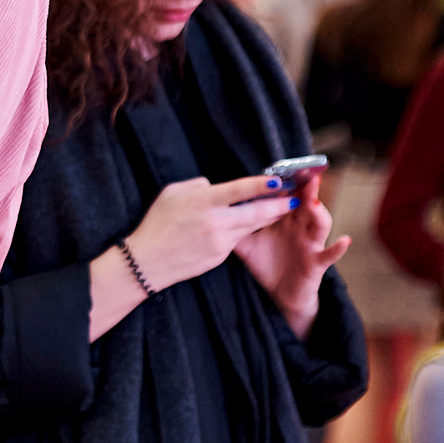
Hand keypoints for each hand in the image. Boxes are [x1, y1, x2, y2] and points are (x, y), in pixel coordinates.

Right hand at [124, 175, 303, 290]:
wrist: (147, 261)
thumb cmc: (156, 223)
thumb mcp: (171, 193)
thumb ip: (196, 186)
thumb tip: (213, 186)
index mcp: (203, 202)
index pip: (240, 190)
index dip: (263, 185)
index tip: (280, 181)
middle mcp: (216, 221)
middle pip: (256, 212)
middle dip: (279, 205)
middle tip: (296, 199)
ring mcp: (220, 241)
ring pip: (252, 226)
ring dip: (268, 218)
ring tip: (282, 209)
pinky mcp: (220, 256)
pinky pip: (237, 239)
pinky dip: (246, 230)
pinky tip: (253, 225)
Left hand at [232, 173, 348, 335]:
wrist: (279, 294)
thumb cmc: (266, 264)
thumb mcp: (247, 245)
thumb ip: (235, 226)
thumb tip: (214, 211)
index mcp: (284, 219)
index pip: (286, 196)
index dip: (285, 183)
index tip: (282, 169)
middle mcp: (300, 227)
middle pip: (306, 202)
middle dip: (307, 189)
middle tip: (305, 174)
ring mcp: (311, 243)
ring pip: (320, 223)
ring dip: (320, 212)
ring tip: (314, 203)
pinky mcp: (317, 262)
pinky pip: (330, 254)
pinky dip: (338, 248)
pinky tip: (345, 240)